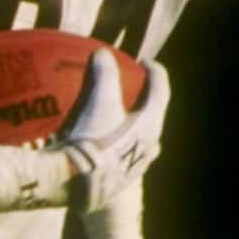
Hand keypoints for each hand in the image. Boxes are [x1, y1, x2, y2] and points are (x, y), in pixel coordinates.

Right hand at [57, 50, 169, 213]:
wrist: (77, 185)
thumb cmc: (95, 139)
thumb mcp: (100, 101)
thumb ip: (104, 74)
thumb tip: (103, 53)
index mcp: (151, 125)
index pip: (161, 91)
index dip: (155, 72)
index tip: (144, 62)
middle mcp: (149, 147)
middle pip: (151, 116)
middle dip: (141, 100)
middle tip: (128, 88)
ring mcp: (135, 166)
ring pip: (137, 138)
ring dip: (128, 124)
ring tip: (111, 115)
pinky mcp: (118, 180)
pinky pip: (120, 154)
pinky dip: (112, 141)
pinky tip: (96, 140)